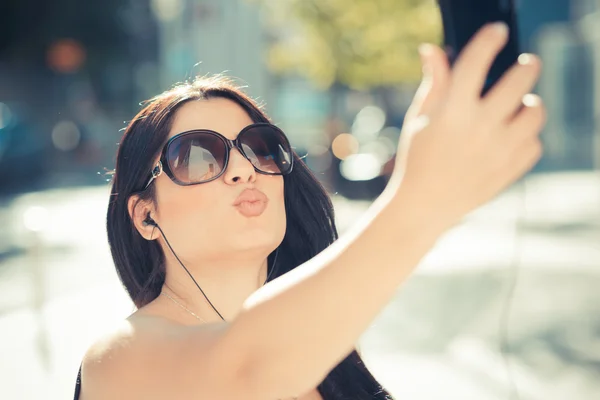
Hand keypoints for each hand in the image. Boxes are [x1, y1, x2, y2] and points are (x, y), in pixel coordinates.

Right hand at [393, 22, 545, 226]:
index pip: (476, 61)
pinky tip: (510, 138)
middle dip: (527, 65)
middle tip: (526, 64)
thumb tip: (432, 49)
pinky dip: (526, 137)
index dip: (489, 40)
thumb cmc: (418, 157)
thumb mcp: (421, 118)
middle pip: (521, 80)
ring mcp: (499, 150)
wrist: (424, 206)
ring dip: (530, 103)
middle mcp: (480, 128)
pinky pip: (534, 143)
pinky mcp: (510, 170)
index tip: (496, 32)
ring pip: (535, 111)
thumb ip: (434, 82)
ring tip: (519, 106)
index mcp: (453, 111)